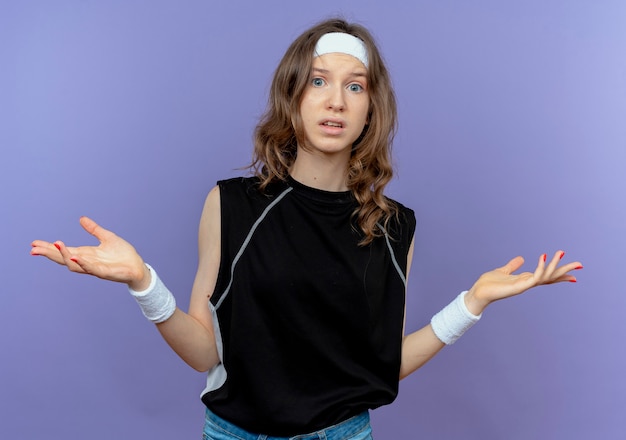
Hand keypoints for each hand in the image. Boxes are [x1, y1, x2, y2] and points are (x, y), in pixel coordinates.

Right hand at [31, 216, 150, 289]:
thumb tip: (81, 218)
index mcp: (85, 254)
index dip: (49, 247)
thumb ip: (94, 229)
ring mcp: (94, 268)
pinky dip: (81, 263)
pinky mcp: (104, 273)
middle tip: (33, 249)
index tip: (34, 243)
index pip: (63, 251)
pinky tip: (74, 257)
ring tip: (55, 245)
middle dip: (49, 253)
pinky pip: (90, 269)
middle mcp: (86, 261)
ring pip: (73, 264)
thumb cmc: (123, 254)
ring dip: (64, 255)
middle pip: (62, 259)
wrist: (137, 267)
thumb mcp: (107, 237)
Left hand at [464, 251, 582, 314]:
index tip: (575, 272)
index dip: (560, 274)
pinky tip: (543, 257)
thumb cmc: (489, 284)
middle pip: (551, 277)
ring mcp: (524, 286)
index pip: (546, 276)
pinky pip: (534, 277)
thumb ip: (513, 266)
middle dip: (565, 271)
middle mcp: (527, 283)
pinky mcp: (519, 287)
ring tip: (561, 252)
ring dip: (555, 265)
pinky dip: (540, 268)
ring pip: (545, 276)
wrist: (478, 293)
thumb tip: (521, 258)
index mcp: (525, 279)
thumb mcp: (503, 271)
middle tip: (580, 264)